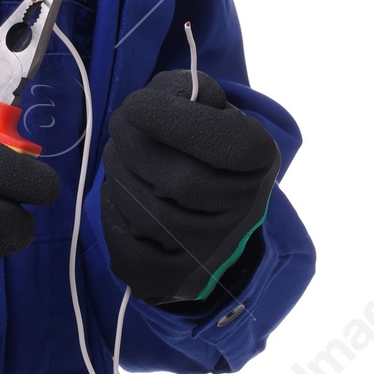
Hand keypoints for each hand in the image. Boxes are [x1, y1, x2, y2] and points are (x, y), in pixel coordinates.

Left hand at [100, 69, 278, 305]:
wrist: (214, 213)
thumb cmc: (203, 145)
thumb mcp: (207, 106)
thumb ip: (186, 90)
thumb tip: (162, 102)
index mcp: (260, 161)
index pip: (218, 142)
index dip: (165, 118)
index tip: (136, 104)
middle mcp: (244, 214)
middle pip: (172, 179)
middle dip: (129, 143)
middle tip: (120, 127)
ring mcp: (213, 255)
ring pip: (143, 213)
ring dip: (117, 175)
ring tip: (122, 159)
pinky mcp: (178, 282)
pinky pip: (127, 250)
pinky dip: (112, 216)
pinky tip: (121, 197)